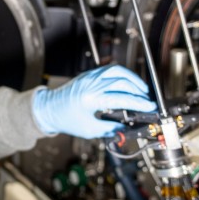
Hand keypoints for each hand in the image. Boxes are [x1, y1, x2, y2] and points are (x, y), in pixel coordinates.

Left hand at [32, 64, 156, 138]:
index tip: (149, 107)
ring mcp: (90, 77)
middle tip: (147, 100)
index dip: (139, 103)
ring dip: (132, 79)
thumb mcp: (89, 130)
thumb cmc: (66, 119)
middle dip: (138, 91)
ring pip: (117, 71)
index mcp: (91, 99)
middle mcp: (91, 85)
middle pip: (122, 82)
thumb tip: (126, 128)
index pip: (121, 98)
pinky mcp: (89, 75)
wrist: (49, 109)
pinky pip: (109, 70)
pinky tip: (128, 84)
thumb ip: (109, 129)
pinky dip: (122, 75)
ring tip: (141, 90)